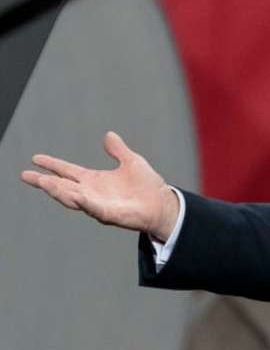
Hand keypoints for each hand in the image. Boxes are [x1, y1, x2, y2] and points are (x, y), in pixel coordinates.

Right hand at [20, 131, 179, 241]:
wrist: (163, 204)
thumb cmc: (147, 186)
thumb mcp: (131, 162)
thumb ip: (118, 150)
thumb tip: (109, 135)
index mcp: (95, 180)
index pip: (68, 171)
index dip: (52, 165)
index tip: (36, 159)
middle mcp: (92, 192)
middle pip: (62, 186)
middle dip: (44, 182)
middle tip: (26, 175)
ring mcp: (98, 204)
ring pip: (72, 198)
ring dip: (58, 191)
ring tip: (43, 182)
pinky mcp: (109, 214)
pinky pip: (94, 208)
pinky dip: (85, 202)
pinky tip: (77, 196)